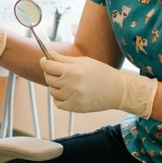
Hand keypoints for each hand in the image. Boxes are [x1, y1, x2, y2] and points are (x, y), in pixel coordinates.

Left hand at [40, 52, 157, 118]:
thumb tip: (48, 54)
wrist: (117, 90)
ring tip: (65, 81)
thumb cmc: (101, 72)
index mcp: (73, 71)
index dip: (44, 61)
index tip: (45, 60)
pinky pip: (58, 103)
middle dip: (49, 72)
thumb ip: (64, 59)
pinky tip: (66, 92)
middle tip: (56, 69)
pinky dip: (58, 97)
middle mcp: (71, 86)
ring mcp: (72, 98)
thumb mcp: (84, 61)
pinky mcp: (75, 108)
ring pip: (52, 91)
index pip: (48, 66)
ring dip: (54, 85)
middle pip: (48, 78)